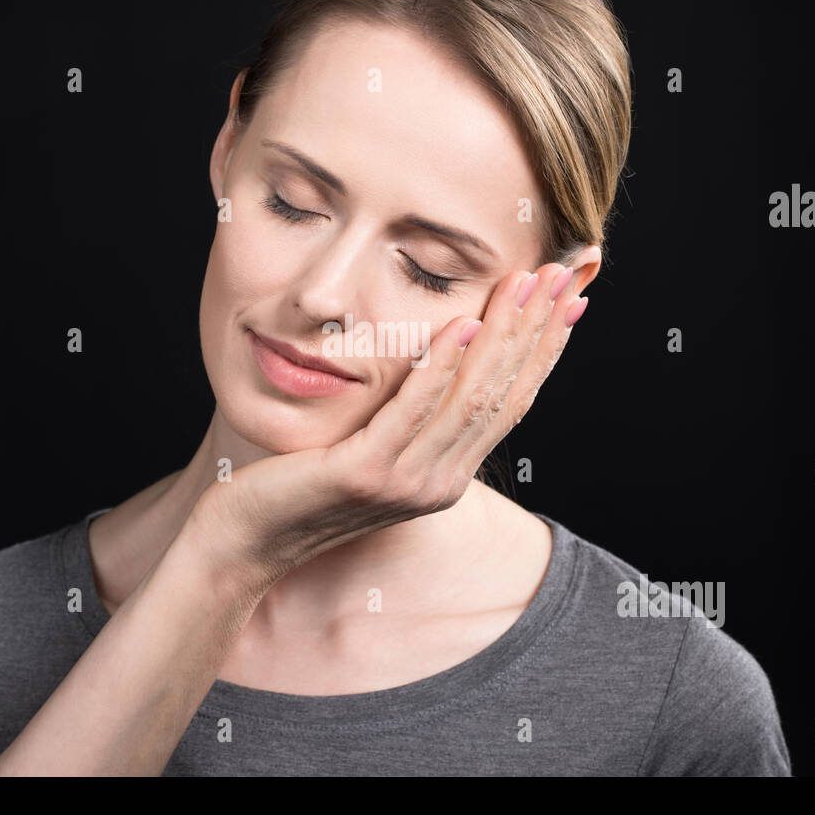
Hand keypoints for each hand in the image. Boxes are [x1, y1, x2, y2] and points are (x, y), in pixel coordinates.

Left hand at [189, 251, 598, 591]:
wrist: (246, 540)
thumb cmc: (301, 484)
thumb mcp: (373, 449)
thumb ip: (413, 416)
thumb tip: (445, 359)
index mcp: (448, 475)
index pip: (511, 403)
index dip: (544, 349)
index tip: (567, 298)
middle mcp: (439, 482)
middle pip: (501, 394)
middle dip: (535, 329)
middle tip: (559, 274)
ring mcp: (405, 482)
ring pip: (469, 398)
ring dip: (501, 334)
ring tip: (521, 284)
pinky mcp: (365, 473)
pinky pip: (412, 411)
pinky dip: (440, 366)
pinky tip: (458, 323)